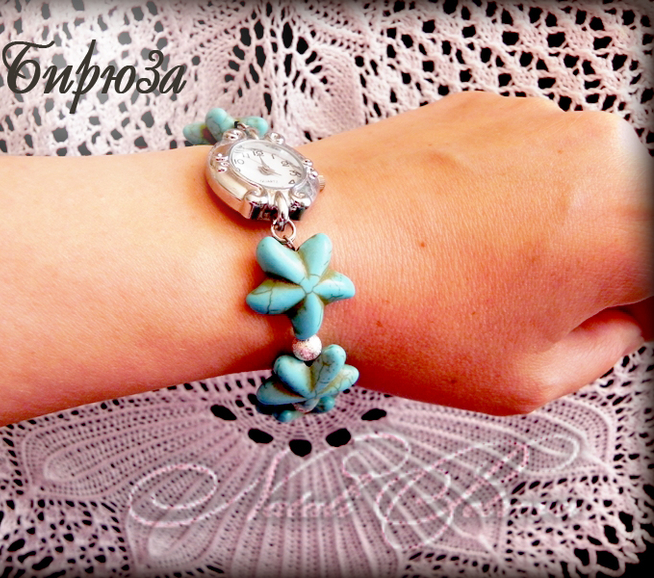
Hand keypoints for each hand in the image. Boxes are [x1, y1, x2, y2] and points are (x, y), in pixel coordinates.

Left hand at [303, 91, 651, 414]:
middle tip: (529, 305)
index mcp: (632, 229)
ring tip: (472, 269)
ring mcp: (535, 120)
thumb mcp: (526, 379)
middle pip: (630, 223)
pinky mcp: (481, 108)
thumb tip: (613, 319)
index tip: (600, 323)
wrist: (305, 248)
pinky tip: (448, 231)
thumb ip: (602, 348)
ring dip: (547, 226)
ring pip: (574, 187)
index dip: (630, 312)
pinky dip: (501, 194)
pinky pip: (520, 161)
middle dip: (595, 266)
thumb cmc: (400, 313)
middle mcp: (598, 154)